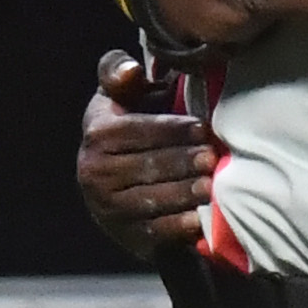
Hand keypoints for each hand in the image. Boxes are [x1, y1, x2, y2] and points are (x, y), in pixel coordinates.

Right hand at [75, 52, 220, 258]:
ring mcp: (109, 209)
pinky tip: (200, 219)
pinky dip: (177, 227)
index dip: (171, 130)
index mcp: (96, 135)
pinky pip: (153, 232)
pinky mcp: (126, 236)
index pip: (137, 131)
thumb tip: (132, 72)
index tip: (201, 128)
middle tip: (212, 158)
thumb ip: (118, 72)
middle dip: (182, 162)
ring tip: (211, 185)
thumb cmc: (128, 128)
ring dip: (183, 194)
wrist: (116, 185)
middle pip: (145, 167)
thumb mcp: (117, 95)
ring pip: (151, 199)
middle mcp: (95, 174)